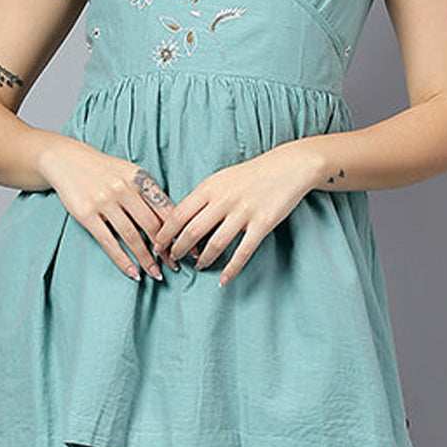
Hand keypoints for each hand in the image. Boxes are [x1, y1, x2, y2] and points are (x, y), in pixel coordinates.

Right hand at [39, 135, 184, 280]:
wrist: (68, 160)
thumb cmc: (105, 170)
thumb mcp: (130, 173)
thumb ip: (148, 192)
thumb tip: (172, 221)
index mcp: (139, 177)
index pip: (164, 207)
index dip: (178, 230)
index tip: (189, 247)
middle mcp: (123, 188)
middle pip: (151, 224)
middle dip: (166, 249)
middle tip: (175, 265)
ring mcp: (104, 201)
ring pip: (132, 236)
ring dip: (146, 259)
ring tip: (156, 273)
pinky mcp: (86, 214)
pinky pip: (108, 242)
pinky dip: (123, 260)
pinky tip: (133, 272)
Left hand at [152, 144, 316, 286]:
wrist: (288, 166)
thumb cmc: (252, 174)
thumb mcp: (222, 178)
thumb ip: (204, 197)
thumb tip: (184, 220)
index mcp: (210, 187)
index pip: (179, 213)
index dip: (165, 233)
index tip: (157, 245)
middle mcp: (224, 199)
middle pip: (192, 231)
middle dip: (179, 249)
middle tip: (173, 260)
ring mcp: (244, 212)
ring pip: (215, 244)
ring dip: (203, 259)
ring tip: (198, 266)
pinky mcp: (263, 224)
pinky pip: (242, 252)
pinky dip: (231, 269)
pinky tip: (223, 279)